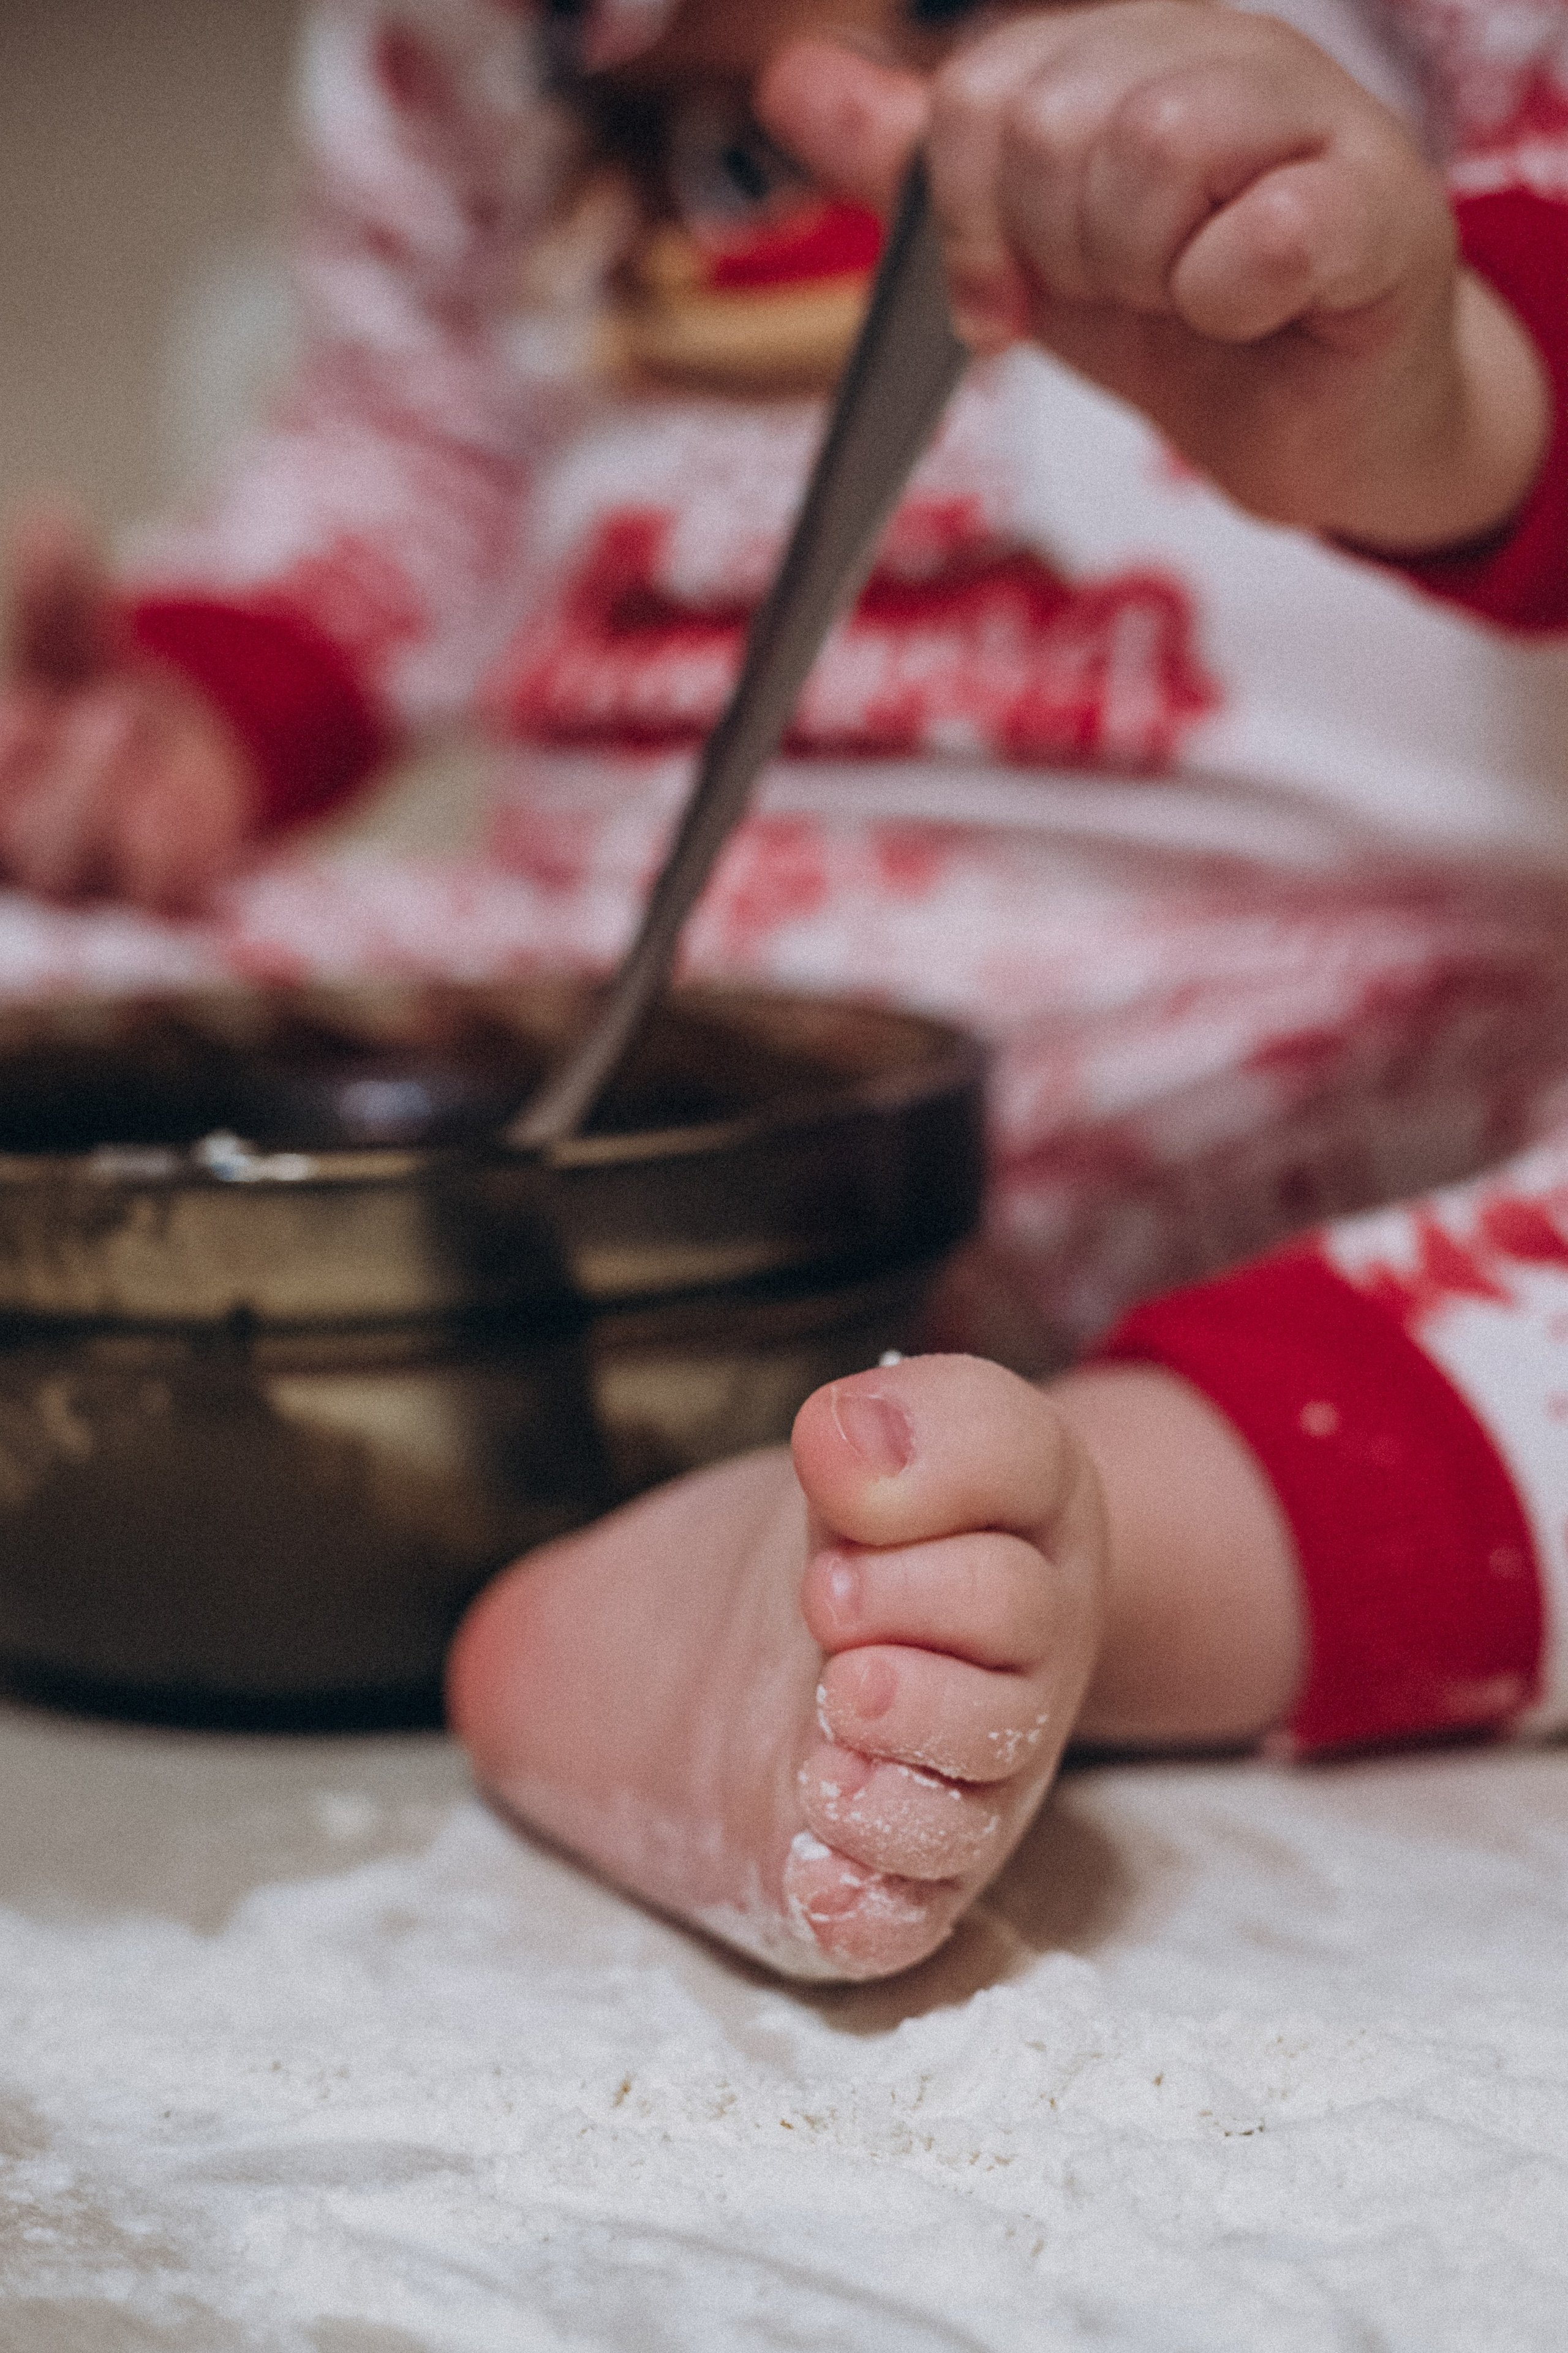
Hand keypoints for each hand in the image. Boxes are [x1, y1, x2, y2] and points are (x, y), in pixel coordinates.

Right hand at [0, 505, 258, 910]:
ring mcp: (98, 891)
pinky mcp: (169, 902)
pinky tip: (170, 789)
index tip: (22, 718)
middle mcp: (31, 864)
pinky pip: (162, 894)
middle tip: (91, 707)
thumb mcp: (76, 647)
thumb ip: (57, 599)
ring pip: (78, 874)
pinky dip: (166, 840)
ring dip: (92, 796)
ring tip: (119, 713)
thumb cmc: (97, 701)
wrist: (188, 758)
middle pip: (26, 855)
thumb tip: (53, 521)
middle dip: (51, 786)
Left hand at [759, 6, 1549, 551]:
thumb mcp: (1022, 254)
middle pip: (1055, 122)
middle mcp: (1215, 50)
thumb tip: (792, 85)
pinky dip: (1232, 296)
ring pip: (1154, 152)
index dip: (971, 224)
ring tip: (1192, 298)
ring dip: (1149, 275)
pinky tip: (1253, 308)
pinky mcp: (1379, 203)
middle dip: (1065, 255)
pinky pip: (1262, 234)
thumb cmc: (1190, 332)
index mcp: (1122, 51)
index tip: (1009, 297)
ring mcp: (1309, 110)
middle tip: (1128, 295)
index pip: (978, 94)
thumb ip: (914, 169)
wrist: (1316, 423)